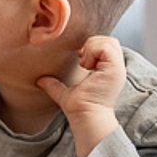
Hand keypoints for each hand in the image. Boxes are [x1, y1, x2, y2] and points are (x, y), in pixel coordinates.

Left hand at [37, 36, 125, 156]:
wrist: (85, 116)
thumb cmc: (79, 107)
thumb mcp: (64, 92)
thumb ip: (54, 85)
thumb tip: (40, 80)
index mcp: (108, 70)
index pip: (105, 44)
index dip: (91, 46)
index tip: (79, 58)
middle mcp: (115, 67)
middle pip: (109, 40)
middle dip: (92, 44)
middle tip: (81, 60)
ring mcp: (117, 68)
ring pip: (108, 41)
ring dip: (92, 48)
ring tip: (84, 64)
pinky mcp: (115, 69)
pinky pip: (106, 47)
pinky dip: (93, 51)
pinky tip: (87, 66)